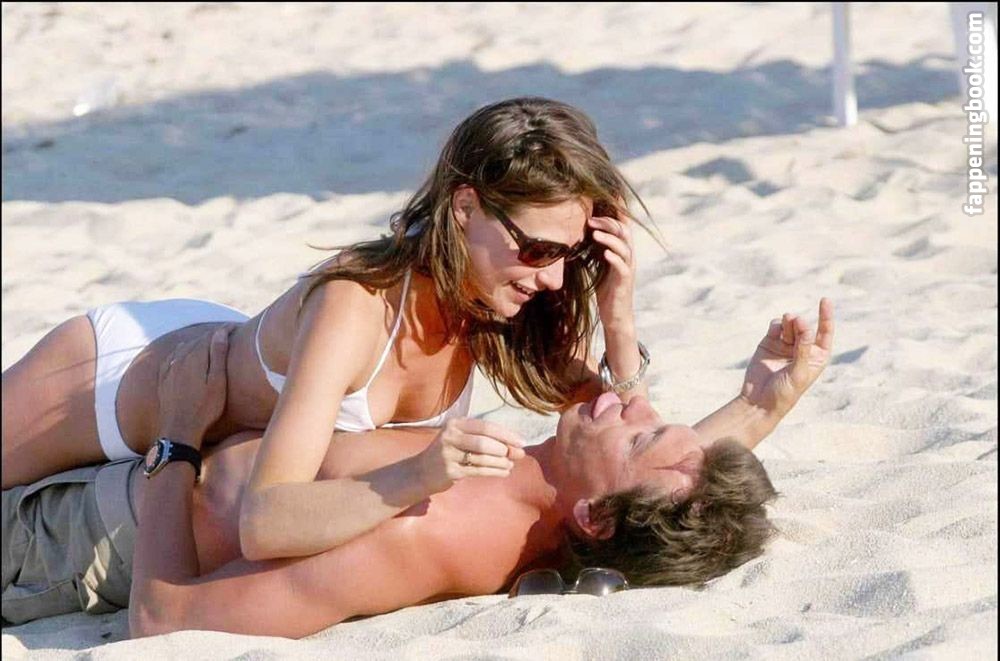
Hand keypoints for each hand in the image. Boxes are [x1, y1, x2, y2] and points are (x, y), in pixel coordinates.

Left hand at [157, 324, 233, 448]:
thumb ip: (217, 356)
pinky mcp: (163, 379)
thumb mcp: (217, 382)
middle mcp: (179, 359)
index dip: (224, 330)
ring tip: (209, 343)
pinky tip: (184, 355)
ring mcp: (169, 369)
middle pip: (197, 340)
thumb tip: (220, 333)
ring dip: (197, 343)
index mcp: (194, 357)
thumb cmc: (204, 409)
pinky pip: (171, 358)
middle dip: (212, 335)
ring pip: (184, 347)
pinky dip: (181, 352)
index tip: (236, 327)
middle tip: (227, 333)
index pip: (211, 336)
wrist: (179, 430)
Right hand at [416, 418, 526, 493]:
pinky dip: (494, 471)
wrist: (421, 472)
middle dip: (505, 449)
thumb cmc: (448, 453)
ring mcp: (448, 454)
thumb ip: (484, 439)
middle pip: (484, 442)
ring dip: (501, 462)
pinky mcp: (450, 470)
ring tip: (511, 465)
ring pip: (482, 458)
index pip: (485, 426)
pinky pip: (478, 471)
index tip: (522, 441)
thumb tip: (515, 446)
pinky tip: (504, 472)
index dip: (506, 434)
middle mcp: (450, 436)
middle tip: (520, 455)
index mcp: (455, 424)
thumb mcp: (461, 439)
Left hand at [590, 202, 635, 331]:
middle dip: (608, 223)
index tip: (605, 199)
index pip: (622, 225)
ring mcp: (628, 268)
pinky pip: (622, 267)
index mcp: (622, 250)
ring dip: (610, 238)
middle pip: (624, 232)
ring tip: (594, 233)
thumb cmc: (606, 289)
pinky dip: (614, 258)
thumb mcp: (599, 265)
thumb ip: (594, 250)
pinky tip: (604, 254)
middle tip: (590, 220)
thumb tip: (579, 235)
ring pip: (624, 247)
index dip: (617, 211)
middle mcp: (628, 257)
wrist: (615, 315)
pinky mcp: (625, 281)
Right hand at [740, 299, 834, 422]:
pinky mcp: (769, 343)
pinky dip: (776, 325)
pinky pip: (775, 326)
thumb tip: (805, 324)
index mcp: (817, 356)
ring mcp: (785, 345)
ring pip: (790, 324)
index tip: (825, 300)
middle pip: (805, 326)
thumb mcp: (799, 372)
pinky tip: (774, 331)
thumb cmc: (785, 392)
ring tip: (785, 325)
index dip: (826, 316)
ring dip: (789, 322)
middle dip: (801, 322)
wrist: (759, 401)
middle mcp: (802, 349)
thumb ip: (803, 349)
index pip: (825, 332)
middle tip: (795, 321)